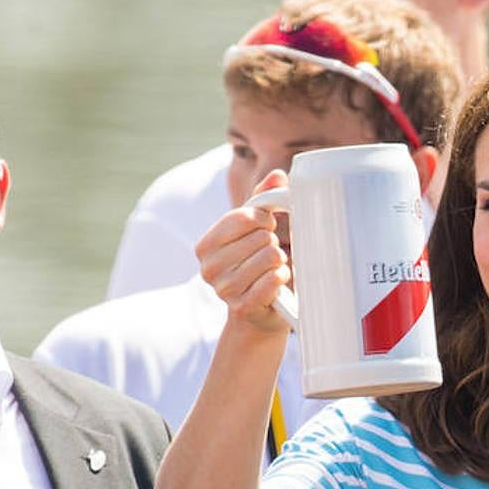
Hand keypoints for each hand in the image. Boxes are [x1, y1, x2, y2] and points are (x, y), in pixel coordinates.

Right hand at [195, 170, 292, 334]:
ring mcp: (224, 290)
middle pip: (260, 237)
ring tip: (274, 270)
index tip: (268, 227)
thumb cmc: (258, 265)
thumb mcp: (256, 230)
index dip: (264, 219)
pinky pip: (274, 280)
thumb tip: (279, 176)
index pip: (242, 217)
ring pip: (270, 257)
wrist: (261, 312)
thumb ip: (263, 200)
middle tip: (270, 255)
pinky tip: (278, 284)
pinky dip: (283, 278)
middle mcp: (208, 268)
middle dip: (273, 243)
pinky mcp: (243, 307)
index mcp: (205, 245)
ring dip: (280, 263)